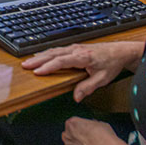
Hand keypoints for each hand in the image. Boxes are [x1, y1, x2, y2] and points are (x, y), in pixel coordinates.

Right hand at [21, 41, 142, 102]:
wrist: (120, 51)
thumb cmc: (111, 64)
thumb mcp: (102, 79)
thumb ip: (88, 87)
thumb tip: (76, 97)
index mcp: (83, 57)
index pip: (62, 61)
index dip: (49, 67)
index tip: (38, 72)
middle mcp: (77, 50)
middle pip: (53, 53)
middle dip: (38, 60)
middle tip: (25, 65)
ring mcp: (75, 47)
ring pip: (54, 50)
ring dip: (40, 56)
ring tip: (28, 62)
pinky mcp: (75, 48)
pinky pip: (58, 50)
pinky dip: (47, 54)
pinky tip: (41, 57)